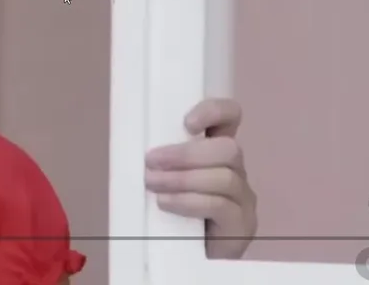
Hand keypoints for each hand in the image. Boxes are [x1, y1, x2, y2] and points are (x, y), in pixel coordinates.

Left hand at [144, 98, 256, 258]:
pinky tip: (166, 203)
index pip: (230, 116)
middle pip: (228, 148)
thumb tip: (125, 148)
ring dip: (182, 178)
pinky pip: (220, 206)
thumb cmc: (174, 213)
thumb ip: (159, 163)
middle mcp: (236, 170)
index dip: (214, 111)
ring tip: (152, 184)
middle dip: (187, 153)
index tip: (186, 123)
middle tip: (151, 161)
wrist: (191, 256)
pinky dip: (189, 201)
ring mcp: (243, 198)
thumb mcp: (165, 180)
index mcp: (217, 151)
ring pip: (224, 177)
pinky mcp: (241, 225)